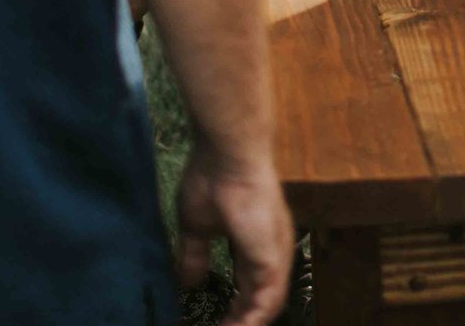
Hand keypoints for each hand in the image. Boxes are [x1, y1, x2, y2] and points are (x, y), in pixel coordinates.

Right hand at [175, 146, 294, 325]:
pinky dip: (252, 321)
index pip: (249, 288)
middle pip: (261, 301)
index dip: (236, 311)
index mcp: (255, 244)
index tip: (215, 324)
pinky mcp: (273, 257)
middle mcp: (271, 252)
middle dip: (241, 321)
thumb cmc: (212, 179)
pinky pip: (267, 302)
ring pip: (267, 306)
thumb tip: (188, 282)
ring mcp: (276, 255)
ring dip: (247, 324)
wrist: (227, 155)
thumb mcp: (197, 225)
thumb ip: (195, 255)